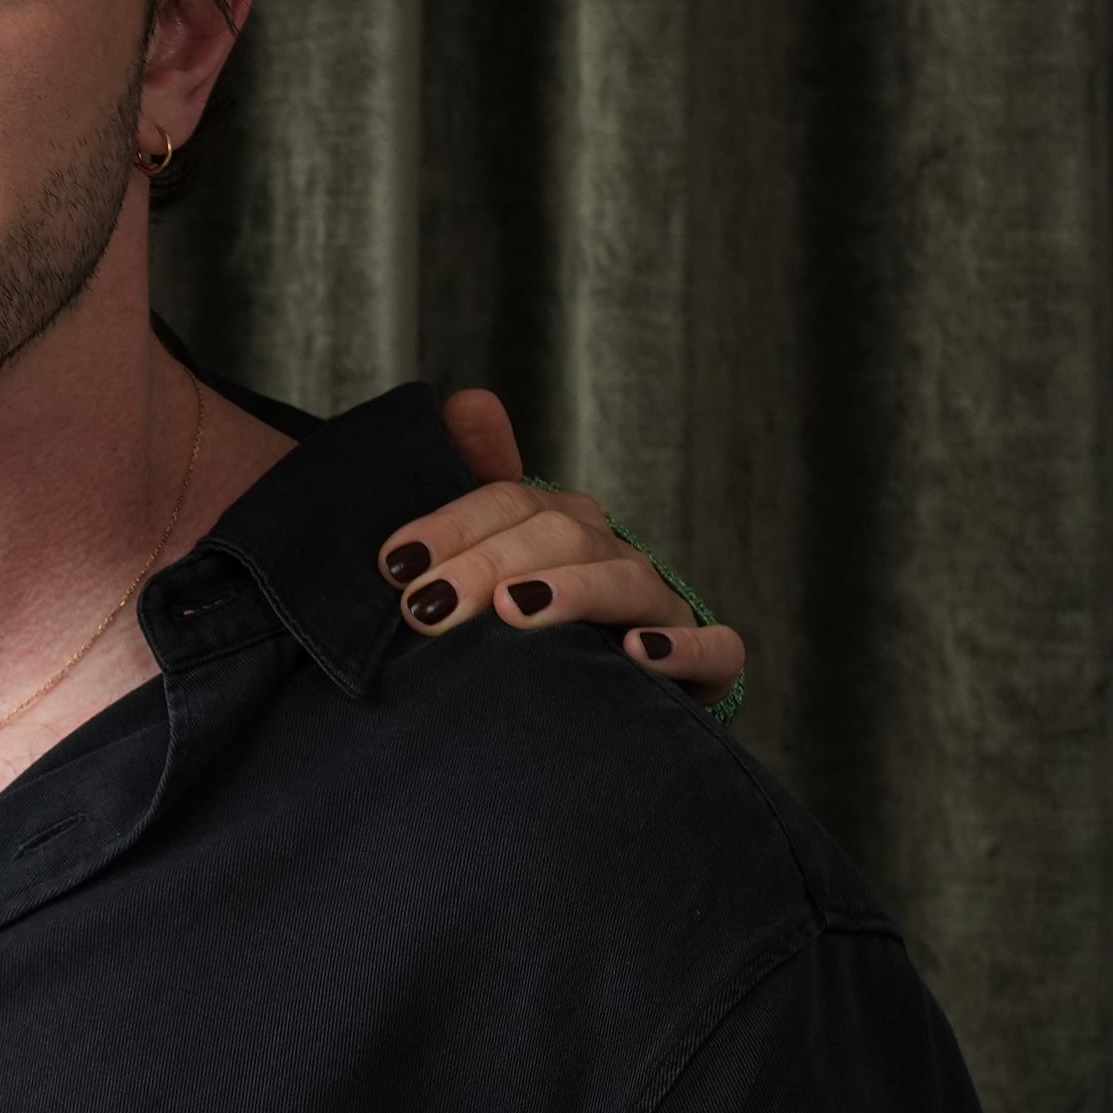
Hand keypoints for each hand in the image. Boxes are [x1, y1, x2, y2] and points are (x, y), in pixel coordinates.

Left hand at [377, 389, 750, 699]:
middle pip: (560, 536)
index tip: (397, 564)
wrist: (590, 712)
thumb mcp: (485, 563)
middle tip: (428, 606)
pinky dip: (682, 647)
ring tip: (516, 609)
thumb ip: (472, 486)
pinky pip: (716, 650)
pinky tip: (636, 652)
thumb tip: (468, 400)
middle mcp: (612, 557)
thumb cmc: (524, 630)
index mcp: (561, 525)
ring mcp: (662, 609)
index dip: (452, 525)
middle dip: (489, 564)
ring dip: (572, 591)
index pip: (509, 502)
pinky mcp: (706, 666)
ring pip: (628, 581)